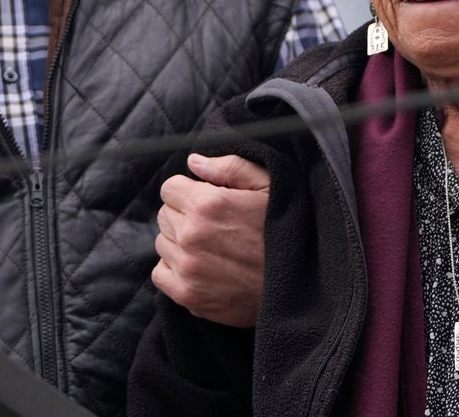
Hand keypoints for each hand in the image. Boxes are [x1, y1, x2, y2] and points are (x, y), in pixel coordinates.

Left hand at [151, 153, 269, 326]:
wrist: (299, 284)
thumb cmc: (286, 230)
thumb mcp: (269, 186)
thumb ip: (229, 167)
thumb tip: (193, 162)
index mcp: (207, 204)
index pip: (170, 189)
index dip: (189, 191)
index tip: (206, 200)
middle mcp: (191, 236)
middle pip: (165, 215)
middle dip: (184, 215)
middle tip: (214, 224)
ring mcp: (187, 268)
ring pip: (163, 243)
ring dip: (180, 242)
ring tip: (211, 247)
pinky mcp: (187, 295)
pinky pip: (160, 273)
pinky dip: (174, 269)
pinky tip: (200, 266)